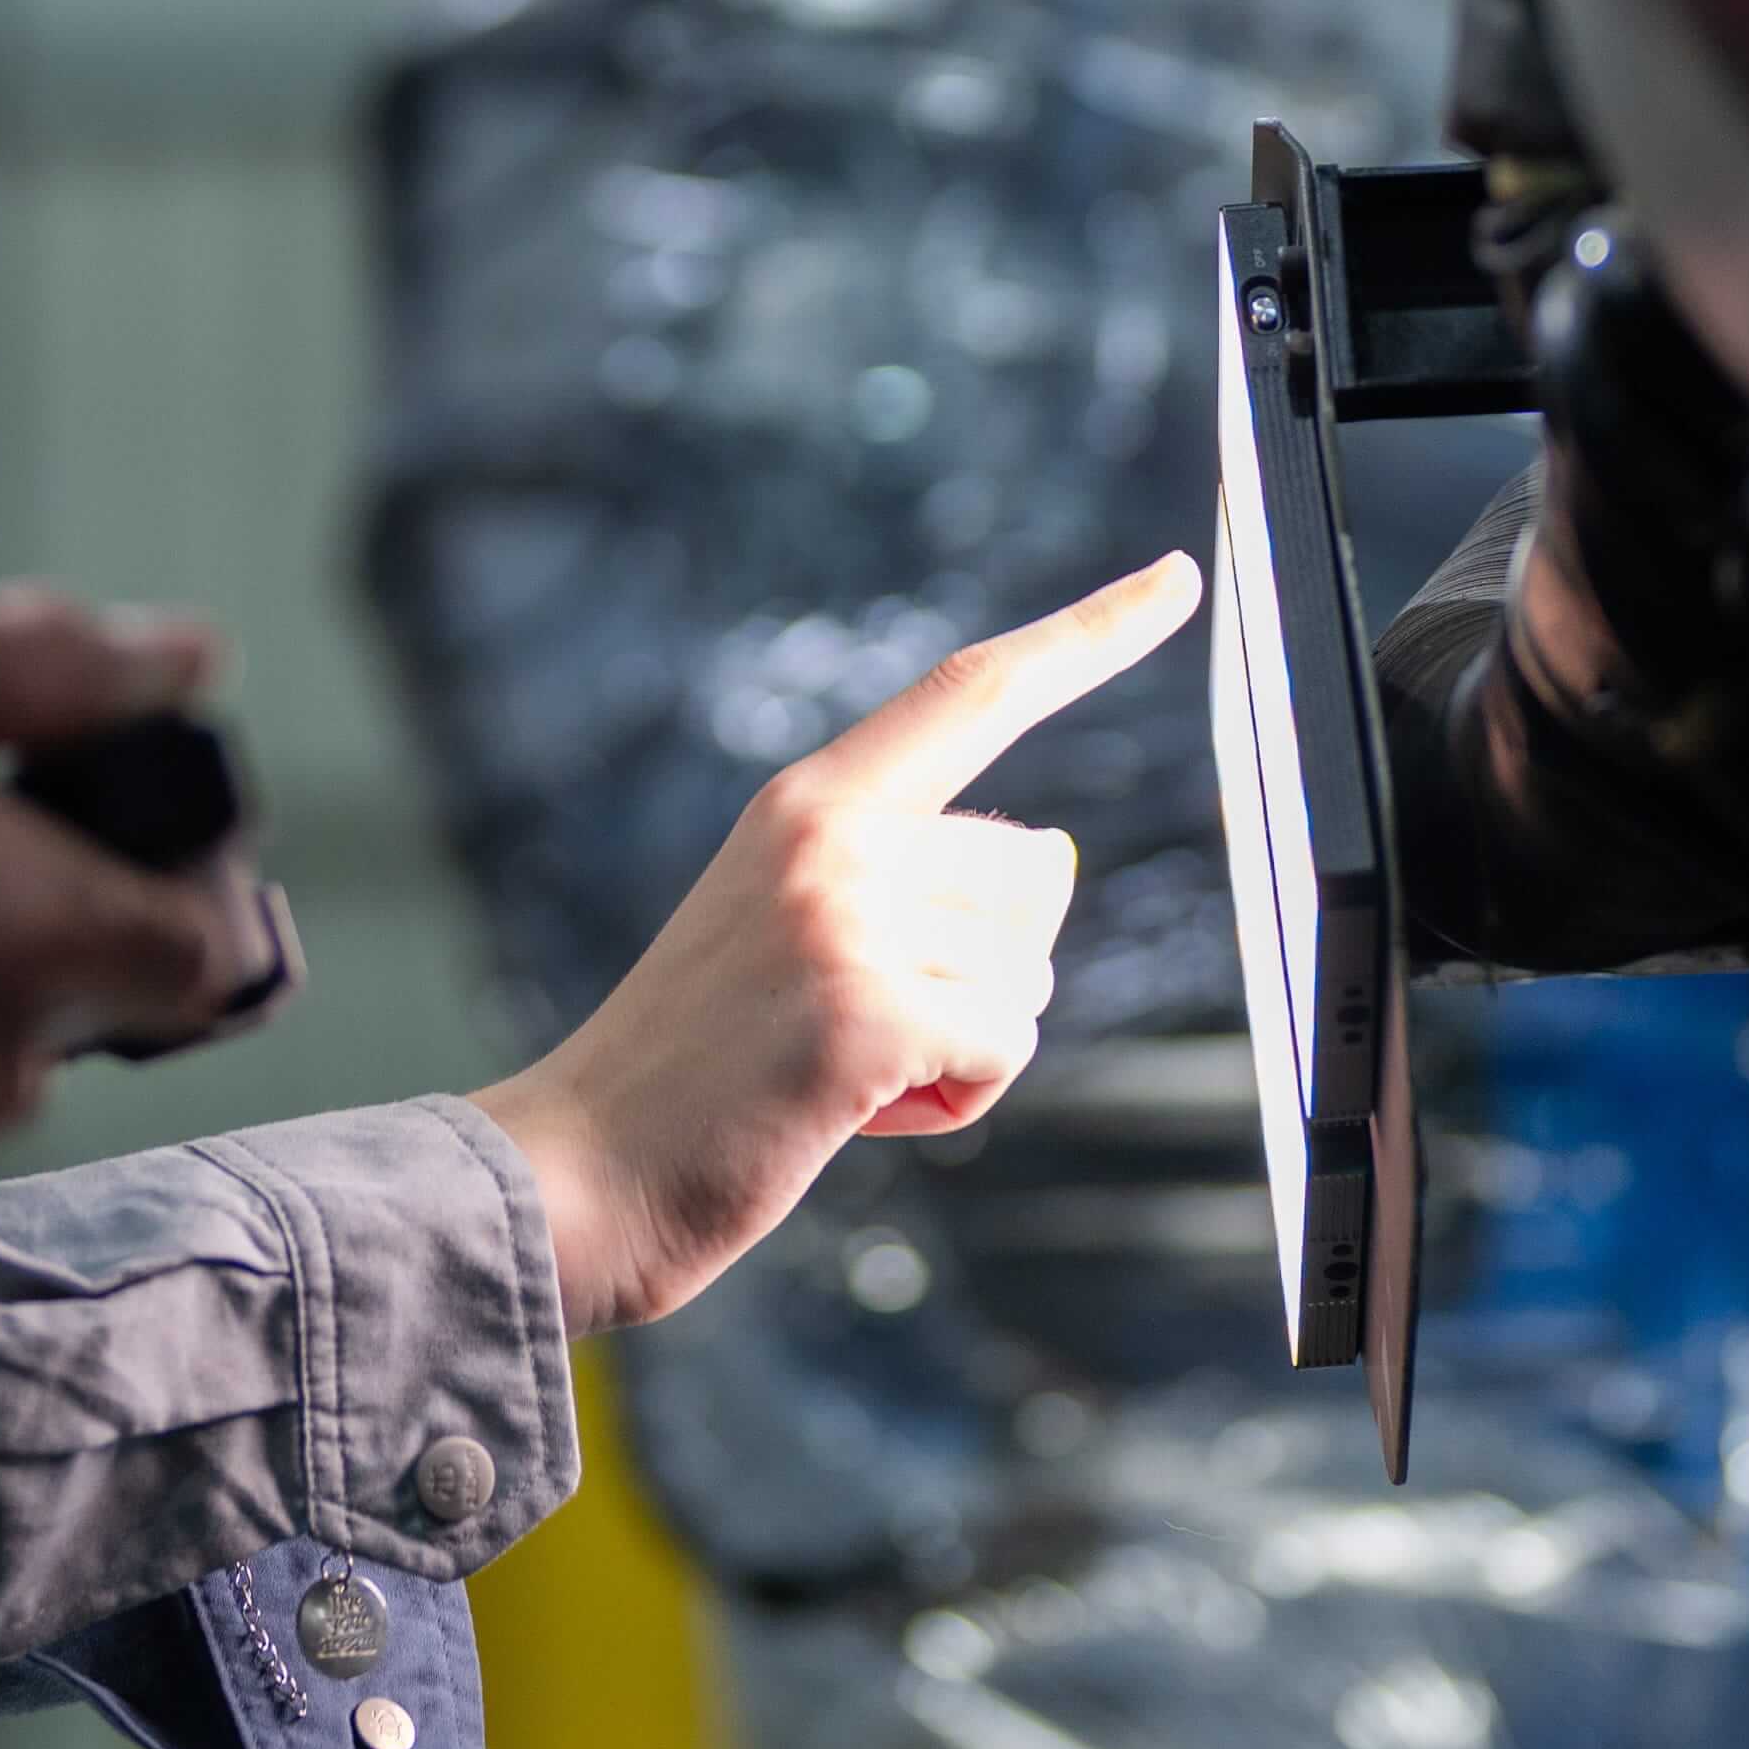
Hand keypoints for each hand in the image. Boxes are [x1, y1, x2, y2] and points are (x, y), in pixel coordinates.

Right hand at [475, 556, 1190, 1331]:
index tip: (1178, 577)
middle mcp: (831, 836)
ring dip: (963, 1045)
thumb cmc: (699, 1070)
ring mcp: (845, 918)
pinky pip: (1004, 1045)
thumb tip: (1056, 864)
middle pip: (1030, 879)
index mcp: (807, 802)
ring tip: (840, 1072)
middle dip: (983, 972)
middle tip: (854, 1027)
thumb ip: (916, 885)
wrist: (570, 1172)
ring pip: (1024, 973)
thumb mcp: (798, 935)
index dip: (1090, 633)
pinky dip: (956, 1097)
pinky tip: (858, 1112)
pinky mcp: (863, 1011)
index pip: (975, 689)